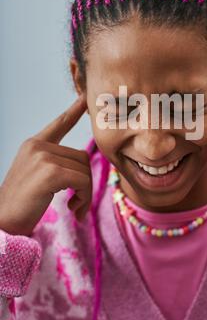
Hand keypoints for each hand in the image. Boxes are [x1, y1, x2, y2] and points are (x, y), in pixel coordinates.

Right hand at [0, 95, 91, 235]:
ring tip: (74, 208)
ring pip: (85, 170)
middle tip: (78, 203)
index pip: (59, 124)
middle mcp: (37, 145)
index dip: (74, 111)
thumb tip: (84, 163)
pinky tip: (73, 210)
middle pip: (82, 157)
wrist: (3, 222)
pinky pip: (83, 181)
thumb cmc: (23, 204)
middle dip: (85, 182)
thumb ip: (56, 163)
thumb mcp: (37, 176)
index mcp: (33, 145)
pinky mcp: (50, 171)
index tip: (86, 97)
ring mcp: (43, 156)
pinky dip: (84, 197)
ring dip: (85, 193)